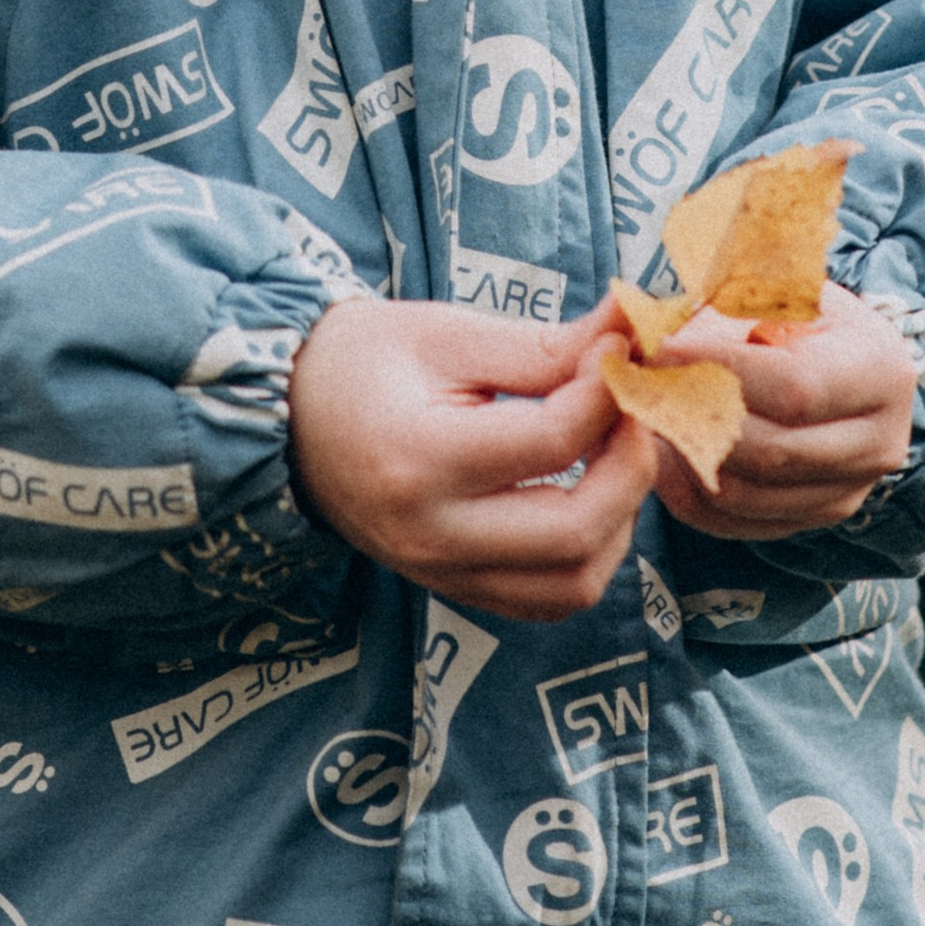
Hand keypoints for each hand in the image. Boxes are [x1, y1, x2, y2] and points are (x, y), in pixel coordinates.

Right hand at [288, 296, 656, 621]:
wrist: (291, 415)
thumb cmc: (365, 359)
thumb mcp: (448, 335)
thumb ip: (544, 345)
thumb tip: (631, 326)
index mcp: (419, 460)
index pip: (550, 443)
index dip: (606, 393)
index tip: (622, 348)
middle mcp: (431, 535)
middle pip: (575, 531)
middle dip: (630, 465)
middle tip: (634, 409)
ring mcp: (440, 574)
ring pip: (573, 583)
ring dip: (618, 519)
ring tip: (612, 450)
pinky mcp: (454, 589)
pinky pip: (548, 599)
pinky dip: (588, 552)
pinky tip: (587, 492)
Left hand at [643, 276, 917, 541]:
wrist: (842, 354)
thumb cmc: (800, 310)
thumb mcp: (779, 285)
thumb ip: (727, 301)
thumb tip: (650, 326)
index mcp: (879, 370)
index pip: (795, 387)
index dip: (720, 371)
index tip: (659, 350)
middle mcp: (879, 442)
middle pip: (773, 451)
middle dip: (695, 420)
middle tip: (639, 389)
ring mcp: (851, 490)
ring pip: (750, 495)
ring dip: (684, 459)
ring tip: (642, 418)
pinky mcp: (816, 517)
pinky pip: (740, 523)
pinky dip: (689, 494)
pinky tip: (658, 455)